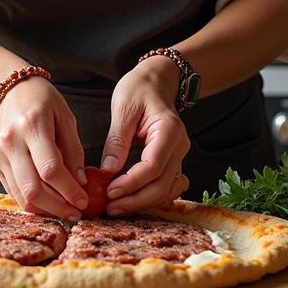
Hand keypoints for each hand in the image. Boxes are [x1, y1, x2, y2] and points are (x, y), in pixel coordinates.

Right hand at [0, 75, 88, 218]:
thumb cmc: (42, 100)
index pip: (51, 169)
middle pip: (33, 189)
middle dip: (58, 207)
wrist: (8, 91)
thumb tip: (81, 183)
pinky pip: (14, 192)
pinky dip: (32, 202)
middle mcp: (12, 142)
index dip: (69, 190)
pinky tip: (49, 202)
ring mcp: (0, 155)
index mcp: (32, 125)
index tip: (84, 200)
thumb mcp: (65, 117)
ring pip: (21, 196)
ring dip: (45, 209)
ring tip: (65, 211)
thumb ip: (73, 150)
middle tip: (76, 212)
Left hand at [100, 58, 190, 214]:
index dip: (131, 183)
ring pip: (167, 191)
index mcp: (169, 130)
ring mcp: (179, 156)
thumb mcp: (123, 107)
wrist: (157, 80)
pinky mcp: (173, 162)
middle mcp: (180, 146)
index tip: (109, 191)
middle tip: (109, 207)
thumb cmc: (139, 88)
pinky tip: (132, 201)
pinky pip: (167, 187)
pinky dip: (151, 198)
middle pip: (162, 185)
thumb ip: (117, 140)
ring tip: (116, 208)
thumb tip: (108, 171)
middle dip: (135, 200)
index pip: (153, 166)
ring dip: (143, 203)